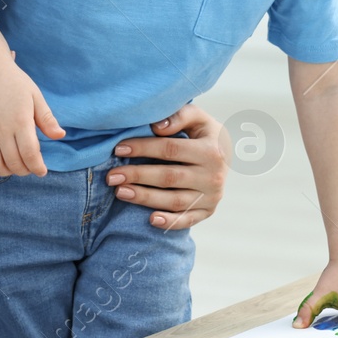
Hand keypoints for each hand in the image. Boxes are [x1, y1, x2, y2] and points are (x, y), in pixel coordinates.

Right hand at [0, 61, 64, 176]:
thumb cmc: (15, 82)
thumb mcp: (35, 96)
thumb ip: (46, 118)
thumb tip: (60, 135)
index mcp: (20, 120)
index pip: (30, 153)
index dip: (37, 167)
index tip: (42, 171)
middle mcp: (1, 128)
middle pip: (13, 161)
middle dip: (24, 170)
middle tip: (30, 168)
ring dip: (6, 172)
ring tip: (14, 168)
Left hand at [106, 104, 227, 230]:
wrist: (226, 156)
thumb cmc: (204, 134)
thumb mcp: (198, 118)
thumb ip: (180, 115)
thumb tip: (157, 127)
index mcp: (211, 150)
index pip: (171, 149)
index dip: (143, 148)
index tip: (118, 149)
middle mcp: (214, 176)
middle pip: (169, 177)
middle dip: (137, 176)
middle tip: (111, 176)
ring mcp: (211, 196)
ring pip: (174, 200)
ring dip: (145, 198)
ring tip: (120, 192)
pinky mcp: (208, 211)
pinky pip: (187, 220)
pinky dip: (169, 222)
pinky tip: (150, 219)